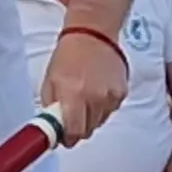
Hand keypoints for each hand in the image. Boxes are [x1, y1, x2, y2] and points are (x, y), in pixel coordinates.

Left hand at [41, 32, 130, 147]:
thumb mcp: (50, 81)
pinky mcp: (122, 92)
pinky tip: (97, 89)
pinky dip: (103, 106)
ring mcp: (111, 95)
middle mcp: (95, 97)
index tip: (63, 137)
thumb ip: (51, 107)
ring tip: (85, 96)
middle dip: (78, 127)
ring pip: (100, 122)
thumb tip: (53, 129)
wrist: (93, 33)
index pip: (74, 133)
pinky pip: (110, 110)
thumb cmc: (68, 55)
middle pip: (88, 131)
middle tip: (72, 114)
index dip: (67, 138)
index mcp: (73, 94)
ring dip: (91, 116)